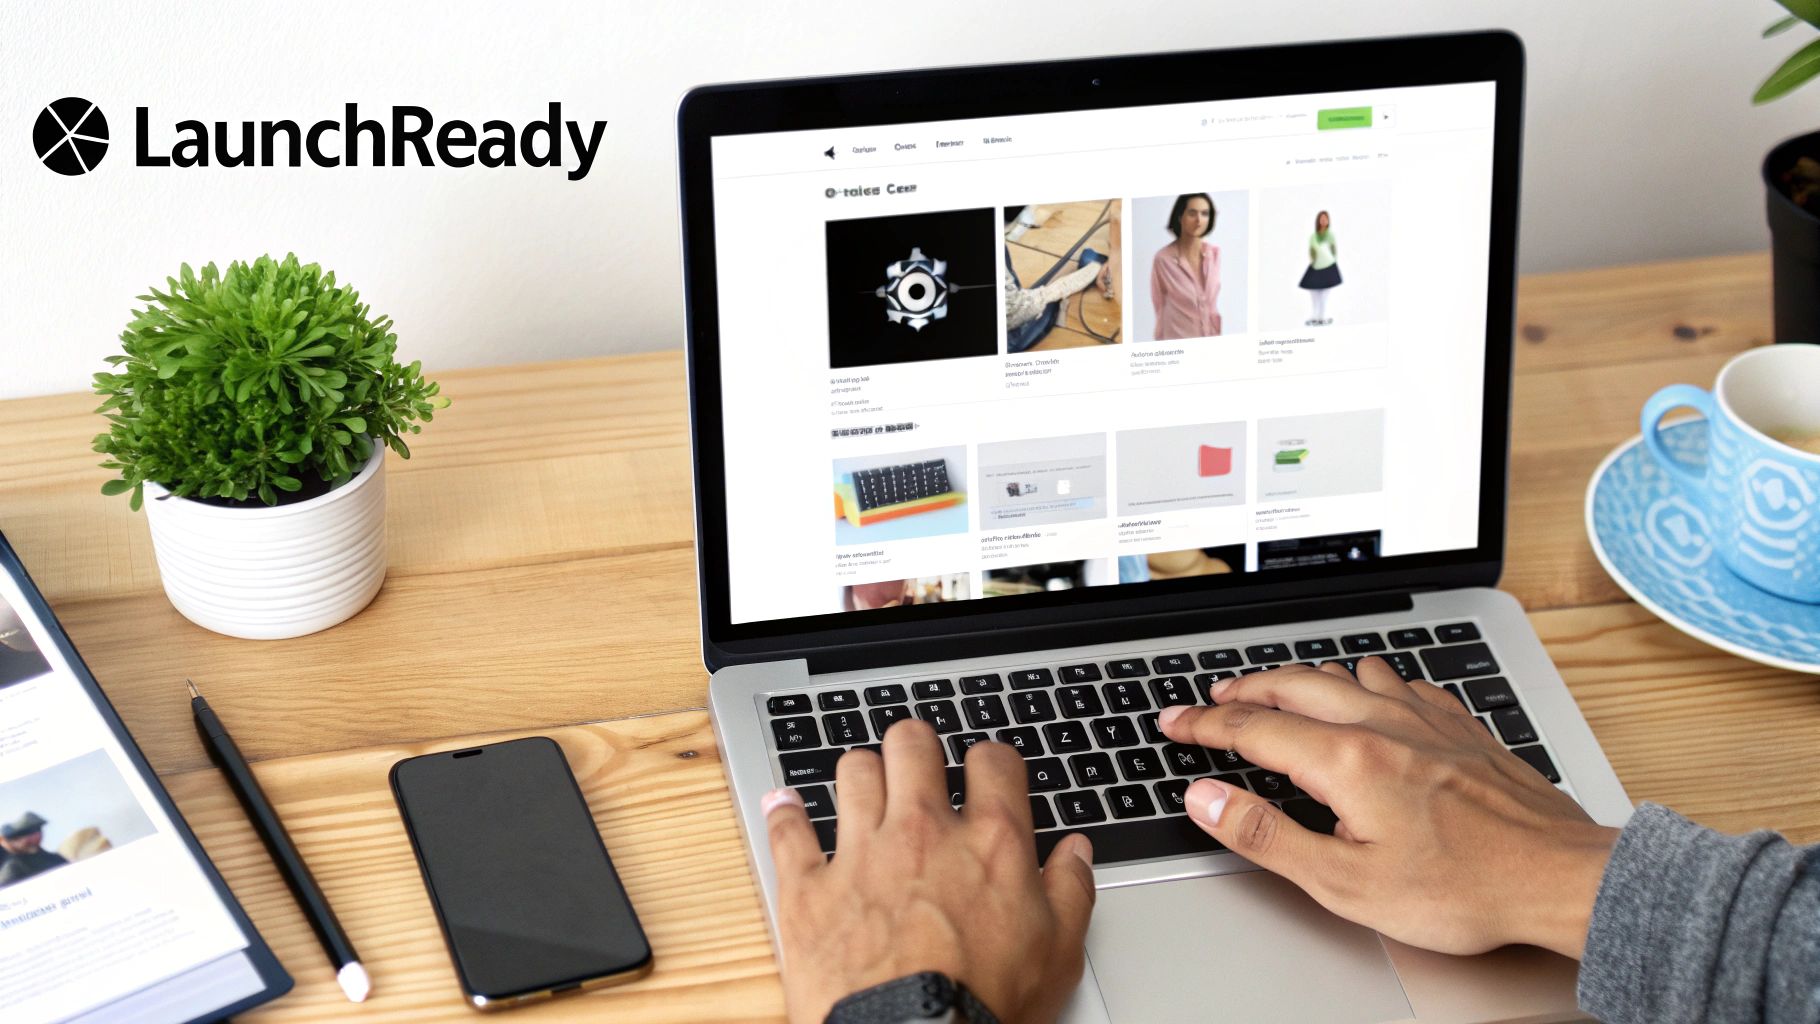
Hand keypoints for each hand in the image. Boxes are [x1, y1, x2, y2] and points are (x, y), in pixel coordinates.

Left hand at [762, 720, 1095, 1023]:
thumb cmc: (983, 1006)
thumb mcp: (1057, 954)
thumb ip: (1069, 892)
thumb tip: (1077, 853)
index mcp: (990, 843)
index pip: (993, 761)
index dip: (991, 760)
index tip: (987, 774)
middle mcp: (923, 832)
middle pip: (912, 744)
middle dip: (917, 747)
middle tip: (919, 768)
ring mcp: (861, 854)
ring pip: (853, 771)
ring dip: (861, 774)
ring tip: (866, 790)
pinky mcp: (809, 887)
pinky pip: (788, 829)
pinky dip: (785, 814)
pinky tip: (787, 806)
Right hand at [1159, 659, 1618, 958]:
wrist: (1559, 878)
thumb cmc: (1463, 890)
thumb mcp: (1345, 882)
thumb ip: (1266, 837)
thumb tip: (1207, 800)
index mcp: (1346, 760)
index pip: (1252, 727)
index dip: (1204, 724)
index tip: (1174, 723)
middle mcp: (1382, 724)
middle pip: (1294, 684)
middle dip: (1244, 688)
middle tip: (1213, 699)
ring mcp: (1426, 718)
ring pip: (1346, 671)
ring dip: (1301, 676)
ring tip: (1279, 687)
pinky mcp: (1460, 726)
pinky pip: (1401, 680)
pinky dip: (1368, 678)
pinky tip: (1372, 688)